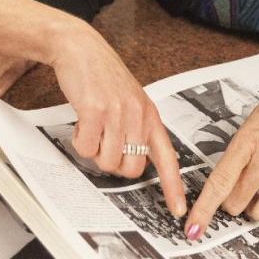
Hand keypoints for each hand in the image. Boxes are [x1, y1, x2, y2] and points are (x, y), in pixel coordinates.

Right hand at [47, 19, 185, 217]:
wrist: (81, 47)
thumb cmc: (103, 77)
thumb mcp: (130, 100)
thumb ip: (136, 127)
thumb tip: (132, 162)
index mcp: (150, 115)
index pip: (168, 157)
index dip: (173, 187)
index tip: (179, 211)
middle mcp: (138, 115)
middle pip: (131, 169)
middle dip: (114, 165)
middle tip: (103, 144)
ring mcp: (118, 113)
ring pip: (107, 162)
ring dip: (94, 152)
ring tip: (92, 127)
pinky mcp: (95, 110)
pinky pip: (86, 148)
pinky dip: (79, 140)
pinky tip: (80, 121)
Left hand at [183, 66, 258, 239]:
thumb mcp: (252, 122)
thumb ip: (239, 152)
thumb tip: (226, 180)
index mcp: (247, 142)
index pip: (219, 183)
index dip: (204, 209)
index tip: (193, 228)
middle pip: (237, 205)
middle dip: (231, 204)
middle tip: (235, 193)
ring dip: (255, 207)